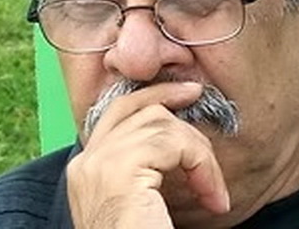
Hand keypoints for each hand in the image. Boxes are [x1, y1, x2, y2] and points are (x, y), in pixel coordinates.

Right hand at [67, 82, 229, 228]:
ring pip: (159, 123)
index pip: (115, 116)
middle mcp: (85, 164)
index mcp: (86, 172)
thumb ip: (145, 173)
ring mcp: (99, 166)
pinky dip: (202, 164)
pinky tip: (213, 197)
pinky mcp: (119, 173)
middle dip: (169, 97)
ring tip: (213, 191)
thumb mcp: (141, 204)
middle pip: (133, 108)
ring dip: (198, 152)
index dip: (150, 96)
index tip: (183, 93)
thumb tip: (172, 139)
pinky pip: (171, 142)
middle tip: (197, 94)